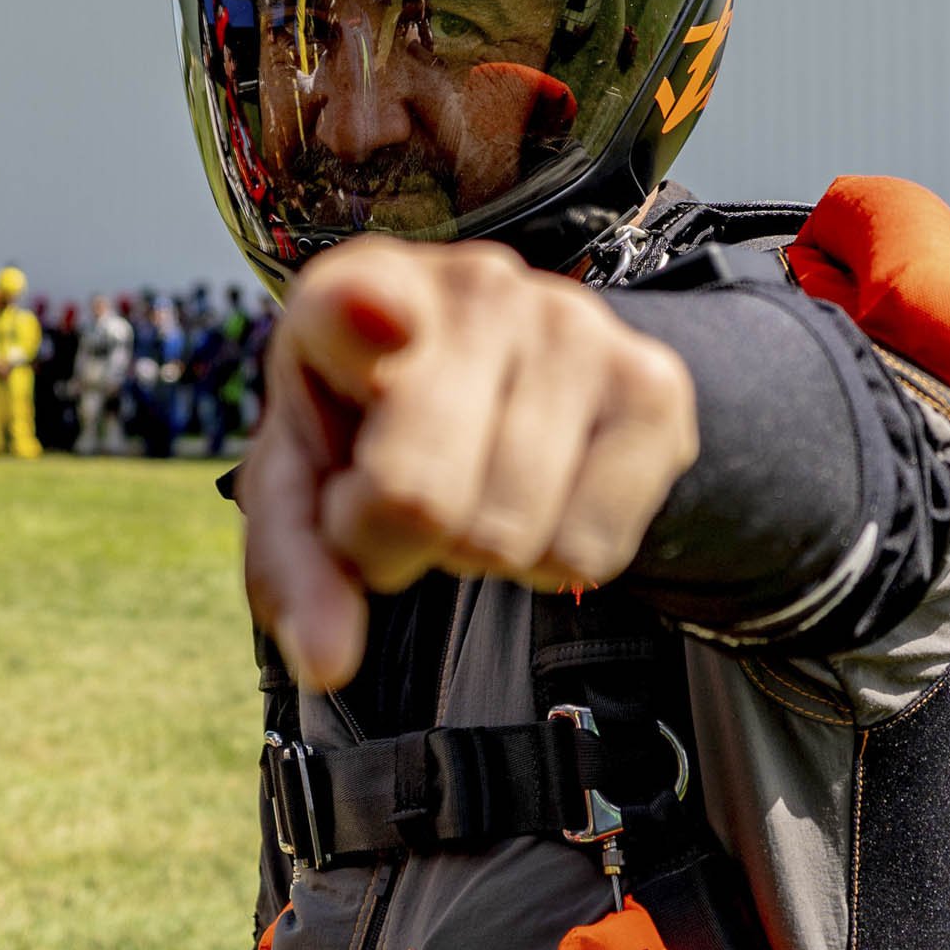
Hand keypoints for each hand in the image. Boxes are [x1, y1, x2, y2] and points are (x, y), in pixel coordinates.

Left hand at [240, 237, 697, 690]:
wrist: (491, 376)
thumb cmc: (371, 428)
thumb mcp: (305, 487)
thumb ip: (297, 568)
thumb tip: (327, 661)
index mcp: (355, 290)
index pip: (363, 306)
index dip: (371, 321)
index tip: (382, 320)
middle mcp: (475, 288)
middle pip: (421, 499)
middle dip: (398, 543)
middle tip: (401, 501)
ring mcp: (575, 327)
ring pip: (510, 536)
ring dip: (477, 555)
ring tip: (470, 489)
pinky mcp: (653, 384)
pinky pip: (591, 551)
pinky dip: (551, 564)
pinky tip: (536, 499)